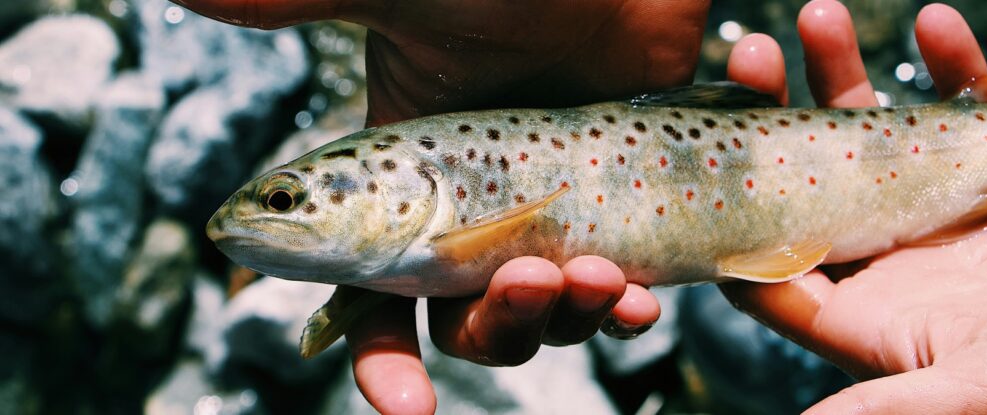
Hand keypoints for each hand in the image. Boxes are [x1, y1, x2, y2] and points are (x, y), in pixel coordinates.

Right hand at [172, 1, 708, 412]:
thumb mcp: (406, 0)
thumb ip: (303, 5)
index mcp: (403, 186)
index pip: (371, 293)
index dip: (381, 358)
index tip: (406, 403)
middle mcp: (467, 214)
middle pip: (462, 323)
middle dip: (493, 329)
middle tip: (528, 282)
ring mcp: (543, 218)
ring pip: (539, 317)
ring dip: (565, 317)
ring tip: (600, 275)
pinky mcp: (611, 217)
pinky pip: (614, 295)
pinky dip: (627, 310)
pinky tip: (642, 296)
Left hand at [723, 2, 986, 412]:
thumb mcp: (981, 386)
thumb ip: (891, 402)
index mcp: (866, 310)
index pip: (775, 265)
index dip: (735, 219)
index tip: (708, 162)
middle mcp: (890, 252)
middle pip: (809, 178)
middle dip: (776, 115)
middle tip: (747, 58)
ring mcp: (939, 204)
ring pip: (874, 129)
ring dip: (845, 73)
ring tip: (816, 20)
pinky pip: (966, 104)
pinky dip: (953, 64)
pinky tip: (936, 25)